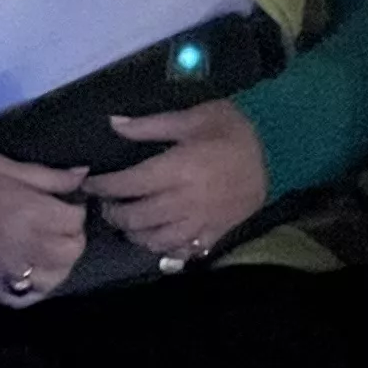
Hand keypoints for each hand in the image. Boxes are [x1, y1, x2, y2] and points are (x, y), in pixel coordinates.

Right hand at [0, 141, 89, 304]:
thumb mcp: (7, 165)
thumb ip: (49, 176)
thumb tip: (83, 176)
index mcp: (28, 211)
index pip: (75, 221)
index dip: (76, 208)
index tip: (67, 201)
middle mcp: (20, 245)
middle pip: (70, 252)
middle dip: (71, 236)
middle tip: (59, 222)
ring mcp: (2, 268)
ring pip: (51, 280)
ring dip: (57, 263)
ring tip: (48, 245)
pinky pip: (20, 299)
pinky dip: (31, 289)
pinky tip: (30, 270)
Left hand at [89, 102, 270, 260]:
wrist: (278, 150)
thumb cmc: (231, 128)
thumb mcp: (192, 116)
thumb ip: (150, 125)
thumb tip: (113, 124)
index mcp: (178, 168)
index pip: (129, 184)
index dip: (103, 186)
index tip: (89, 183)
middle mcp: (185, 200)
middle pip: (137, 217)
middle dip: (113, 213)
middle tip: (105, 204)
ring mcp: (200, 221)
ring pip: (156, 240)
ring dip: (135, 233)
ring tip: (128, 222)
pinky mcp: (215, 232)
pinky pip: (182, 250)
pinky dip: (164, 248)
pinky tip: (156, 237)